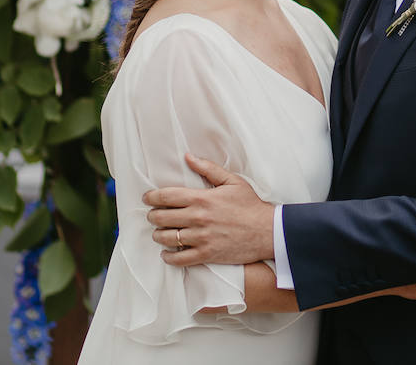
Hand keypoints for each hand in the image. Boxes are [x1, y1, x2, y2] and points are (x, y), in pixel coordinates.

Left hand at [143, 154, 274, 265]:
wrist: (268, 231)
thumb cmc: (250, 205)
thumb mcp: (232, 181)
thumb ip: (208, 169)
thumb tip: (188, 157)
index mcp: (202, 198)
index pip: (166, 196)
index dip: (152, 197)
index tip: (147, 198)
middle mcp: (198, 218)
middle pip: (161, 217)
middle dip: (152, 216)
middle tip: (152, 216)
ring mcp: (201, 238)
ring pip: (167, 238)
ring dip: (158, 235)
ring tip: (158, 233)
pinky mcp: (207, 255)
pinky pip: (180, 259)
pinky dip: (169, 257)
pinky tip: (167, 253)